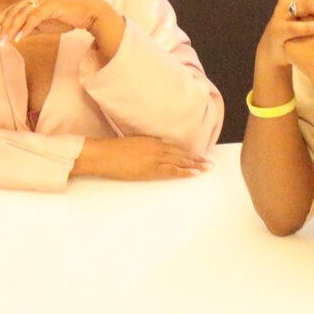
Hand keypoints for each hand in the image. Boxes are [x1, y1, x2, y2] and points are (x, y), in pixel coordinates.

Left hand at [0, 0, 120, 47]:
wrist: (89, 12)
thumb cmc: (69, 17)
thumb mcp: (46, 23)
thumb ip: (31, 27)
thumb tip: (16, 36)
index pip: (10, 10)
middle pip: (12, 12)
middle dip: (0, 27)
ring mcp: (43, 0)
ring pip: (20, 15)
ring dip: (10, 30)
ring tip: (3, 43)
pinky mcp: (50, 6)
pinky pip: (33, 18)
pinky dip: (25, 29)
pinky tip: (18, 39)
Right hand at [72, 135, 209, 179]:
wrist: (103, 154)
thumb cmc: (114, 149)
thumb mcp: (134, 143)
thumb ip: (147, 145)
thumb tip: (158, 149)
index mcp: (152, 140)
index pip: (175, 147)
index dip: (188, 152)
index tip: (199, 155)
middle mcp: (156, 148)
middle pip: (181, 154)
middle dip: (197, 159)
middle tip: (210, 163)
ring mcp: (154, 159)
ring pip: (179, 162)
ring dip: (195, 165)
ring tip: (207, 168)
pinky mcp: (150, 170)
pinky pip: (171, 171)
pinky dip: (183, 172)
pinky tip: (193, 173)